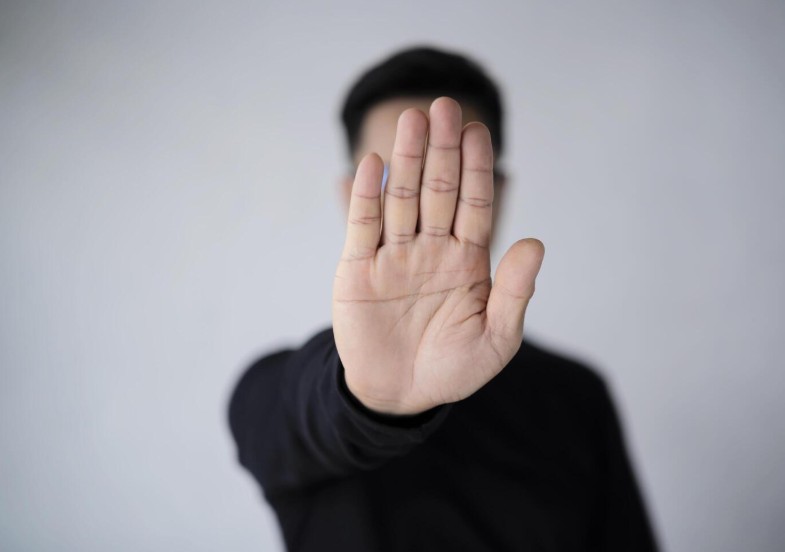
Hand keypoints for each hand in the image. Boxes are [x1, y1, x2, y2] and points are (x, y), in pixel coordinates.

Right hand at [333, 97, 543, 415]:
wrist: (399, 394)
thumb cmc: (452, 368)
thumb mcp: (495, 339)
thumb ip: (514, 292)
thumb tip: (535, 243)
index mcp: (468, 260)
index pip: (475, 203)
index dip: (478, 169)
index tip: (480, 132)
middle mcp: (431, 248)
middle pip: (438, 190)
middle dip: (443, 150)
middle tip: (445, 107)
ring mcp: (393, 256)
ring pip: (401, 199)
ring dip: (406, 160)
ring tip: (413, 119)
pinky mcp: (358, 269)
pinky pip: (363, 226)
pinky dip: (366, 196)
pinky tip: (373, 164)